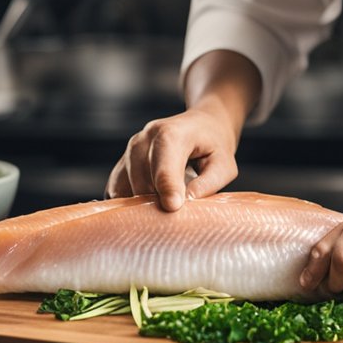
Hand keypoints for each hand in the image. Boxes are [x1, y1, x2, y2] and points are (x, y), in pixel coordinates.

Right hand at [106, 102, 239, 210]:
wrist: (201, 126)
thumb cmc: (214, 147)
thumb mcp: (225, 164)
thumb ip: (208, 183)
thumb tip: (186, 202)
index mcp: (172, 133)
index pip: (165, 163)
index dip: (167, 186)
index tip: (173, 207)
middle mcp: (145, 139)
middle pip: (143, 180)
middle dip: (159, 202)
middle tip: (179, 216)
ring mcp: (130, 150)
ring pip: (127, 187)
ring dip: (145, 204)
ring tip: (168, 206)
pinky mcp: (122, 163)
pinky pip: (118, 190)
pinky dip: (131, 203)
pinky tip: (150, 205)